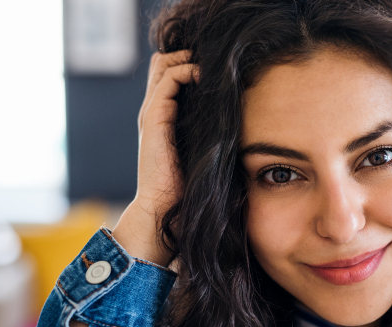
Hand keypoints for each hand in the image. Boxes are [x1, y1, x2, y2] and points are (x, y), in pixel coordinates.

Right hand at [113, 50, 197, 265]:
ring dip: (188, 57)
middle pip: (163, 62)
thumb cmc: (188, 184)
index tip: (216, 66)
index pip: (169, 74)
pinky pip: (169, 80)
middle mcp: (155, 110)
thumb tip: (239, 120)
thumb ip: (209, 132)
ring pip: (164, 64)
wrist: (164, 206)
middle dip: (186, 54)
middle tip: (212, 58)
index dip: (188, 62)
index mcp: (164, 117)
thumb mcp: (202, 150)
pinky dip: (187, 70)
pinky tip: (205, 77)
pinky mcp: (155, 118)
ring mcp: (152, 112)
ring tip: (211, 62)